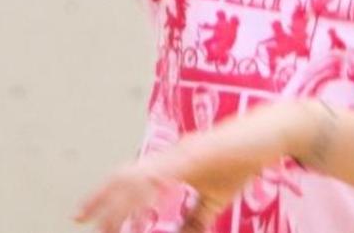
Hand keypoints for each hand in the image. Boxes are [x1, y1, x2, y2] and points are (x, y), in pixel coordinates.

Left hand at [74, 100, 323, 231]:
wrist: (272, 133)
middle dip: (102, 197)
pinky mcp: (203, 151)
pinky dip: (156, 185)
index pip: (129, 180)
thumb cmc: (242, 161)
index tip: (83, 215)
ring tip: (109, 220)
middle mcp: (171, 156)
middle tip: (81, 217)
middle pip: (127, 174)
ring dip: (125, 199)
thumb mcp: (217, 197)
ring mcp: (185, 152)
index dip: (104, 196)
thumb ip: (197, 217)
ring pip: (144, 174)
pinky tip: (148, 195)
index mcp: (170, 165)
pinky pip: (173, 170)